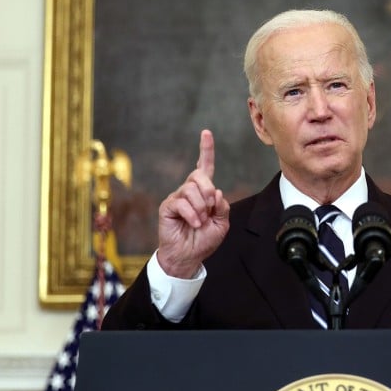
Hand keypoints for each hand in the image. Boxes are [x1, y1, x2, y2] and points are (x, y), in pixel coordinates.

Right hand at [155, 130, 230, 277]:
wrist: (189, 257)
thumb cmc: (203, 240)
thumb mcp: (221, 223)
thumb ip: (222, 207)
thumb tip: (216, 193)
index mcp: (203, 192)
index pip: (204, 167)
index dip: (206, 150)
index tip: (206, 133)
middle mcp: (189, 191)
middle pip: (199, 175)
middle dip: (208, 190)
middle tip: (211, 207)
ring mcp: (177, 198)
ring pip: (191, 189)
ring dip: (201, 207)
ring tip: (200, 222)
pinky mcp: (167, 207)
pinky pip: (181, 202)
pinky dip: (192, 214)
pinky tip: (194, 224)